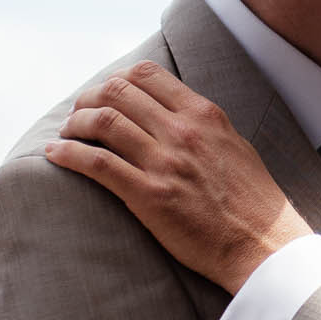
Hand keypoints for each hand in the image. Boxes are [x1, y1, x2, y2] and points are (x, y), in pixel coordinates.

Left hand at [44, 61, 313, 291]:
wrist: (264, 245)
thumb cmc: (253, 203)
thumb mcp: (235, 147)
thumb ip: (203, 127)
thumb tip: (174, 115)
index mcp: (204, 115)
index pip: (147, 75)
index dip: (116, 80)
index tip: (105, 95)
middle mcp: (183, 131)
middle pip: (117, 91)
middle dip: (88, 98)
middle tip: (79, 115)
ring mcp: (165, 162)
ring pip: (103, 121)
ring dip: (75, 124)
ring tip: (67, 134)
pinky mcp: (150, 195)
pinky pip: (97, 163)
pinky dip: (68, 154)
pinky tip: (55, 154)